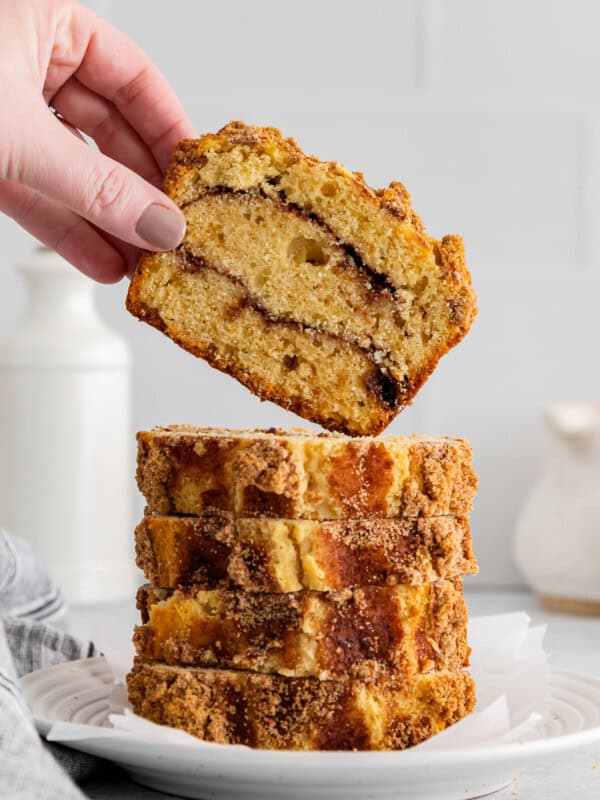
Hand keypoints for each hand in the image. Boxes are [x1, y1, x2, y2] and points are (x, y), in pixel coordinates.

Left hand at [0, 0, 194, 281]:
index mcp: (45, 20)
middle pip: (107, 130)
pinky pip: (34, 190)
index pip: (134, 78)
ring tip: (141, 263)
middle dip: (138, 189)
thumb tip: (162, 226)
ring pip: (71, 167)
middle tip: (171, 236)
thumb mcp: (18, 135)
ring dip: (105, 219)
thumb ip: (97, 186)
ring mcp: (1, 108)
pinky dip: (62, 226)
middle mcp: (27, 59)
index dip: (170, 132)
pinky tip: (98, 260)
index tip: (196, 183)